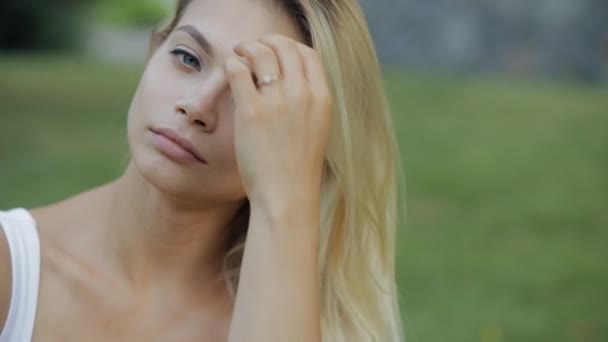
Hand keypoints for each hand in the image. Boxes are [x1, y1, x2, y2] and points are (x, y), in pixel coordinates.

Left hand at [224, 35, 331, 213]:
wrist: (287, 195)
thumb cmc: (298, 168)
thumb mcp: (316, 129)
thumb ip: (308, 103)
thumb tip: (291, 82)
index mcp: (321, 97)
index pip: (308, 53)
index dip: (290, 46)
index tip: (276, 50)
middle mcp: (302, 94)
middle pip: (285, 47)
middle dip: (267, 41)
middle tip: (252, 46)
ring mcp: (277, 102)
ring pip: (261, 52)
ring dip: (247, 46)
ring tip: (238, 52)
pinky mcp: (251, 111)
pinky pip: (238, 70)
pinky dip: (232, 62)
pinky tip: (229, 67)